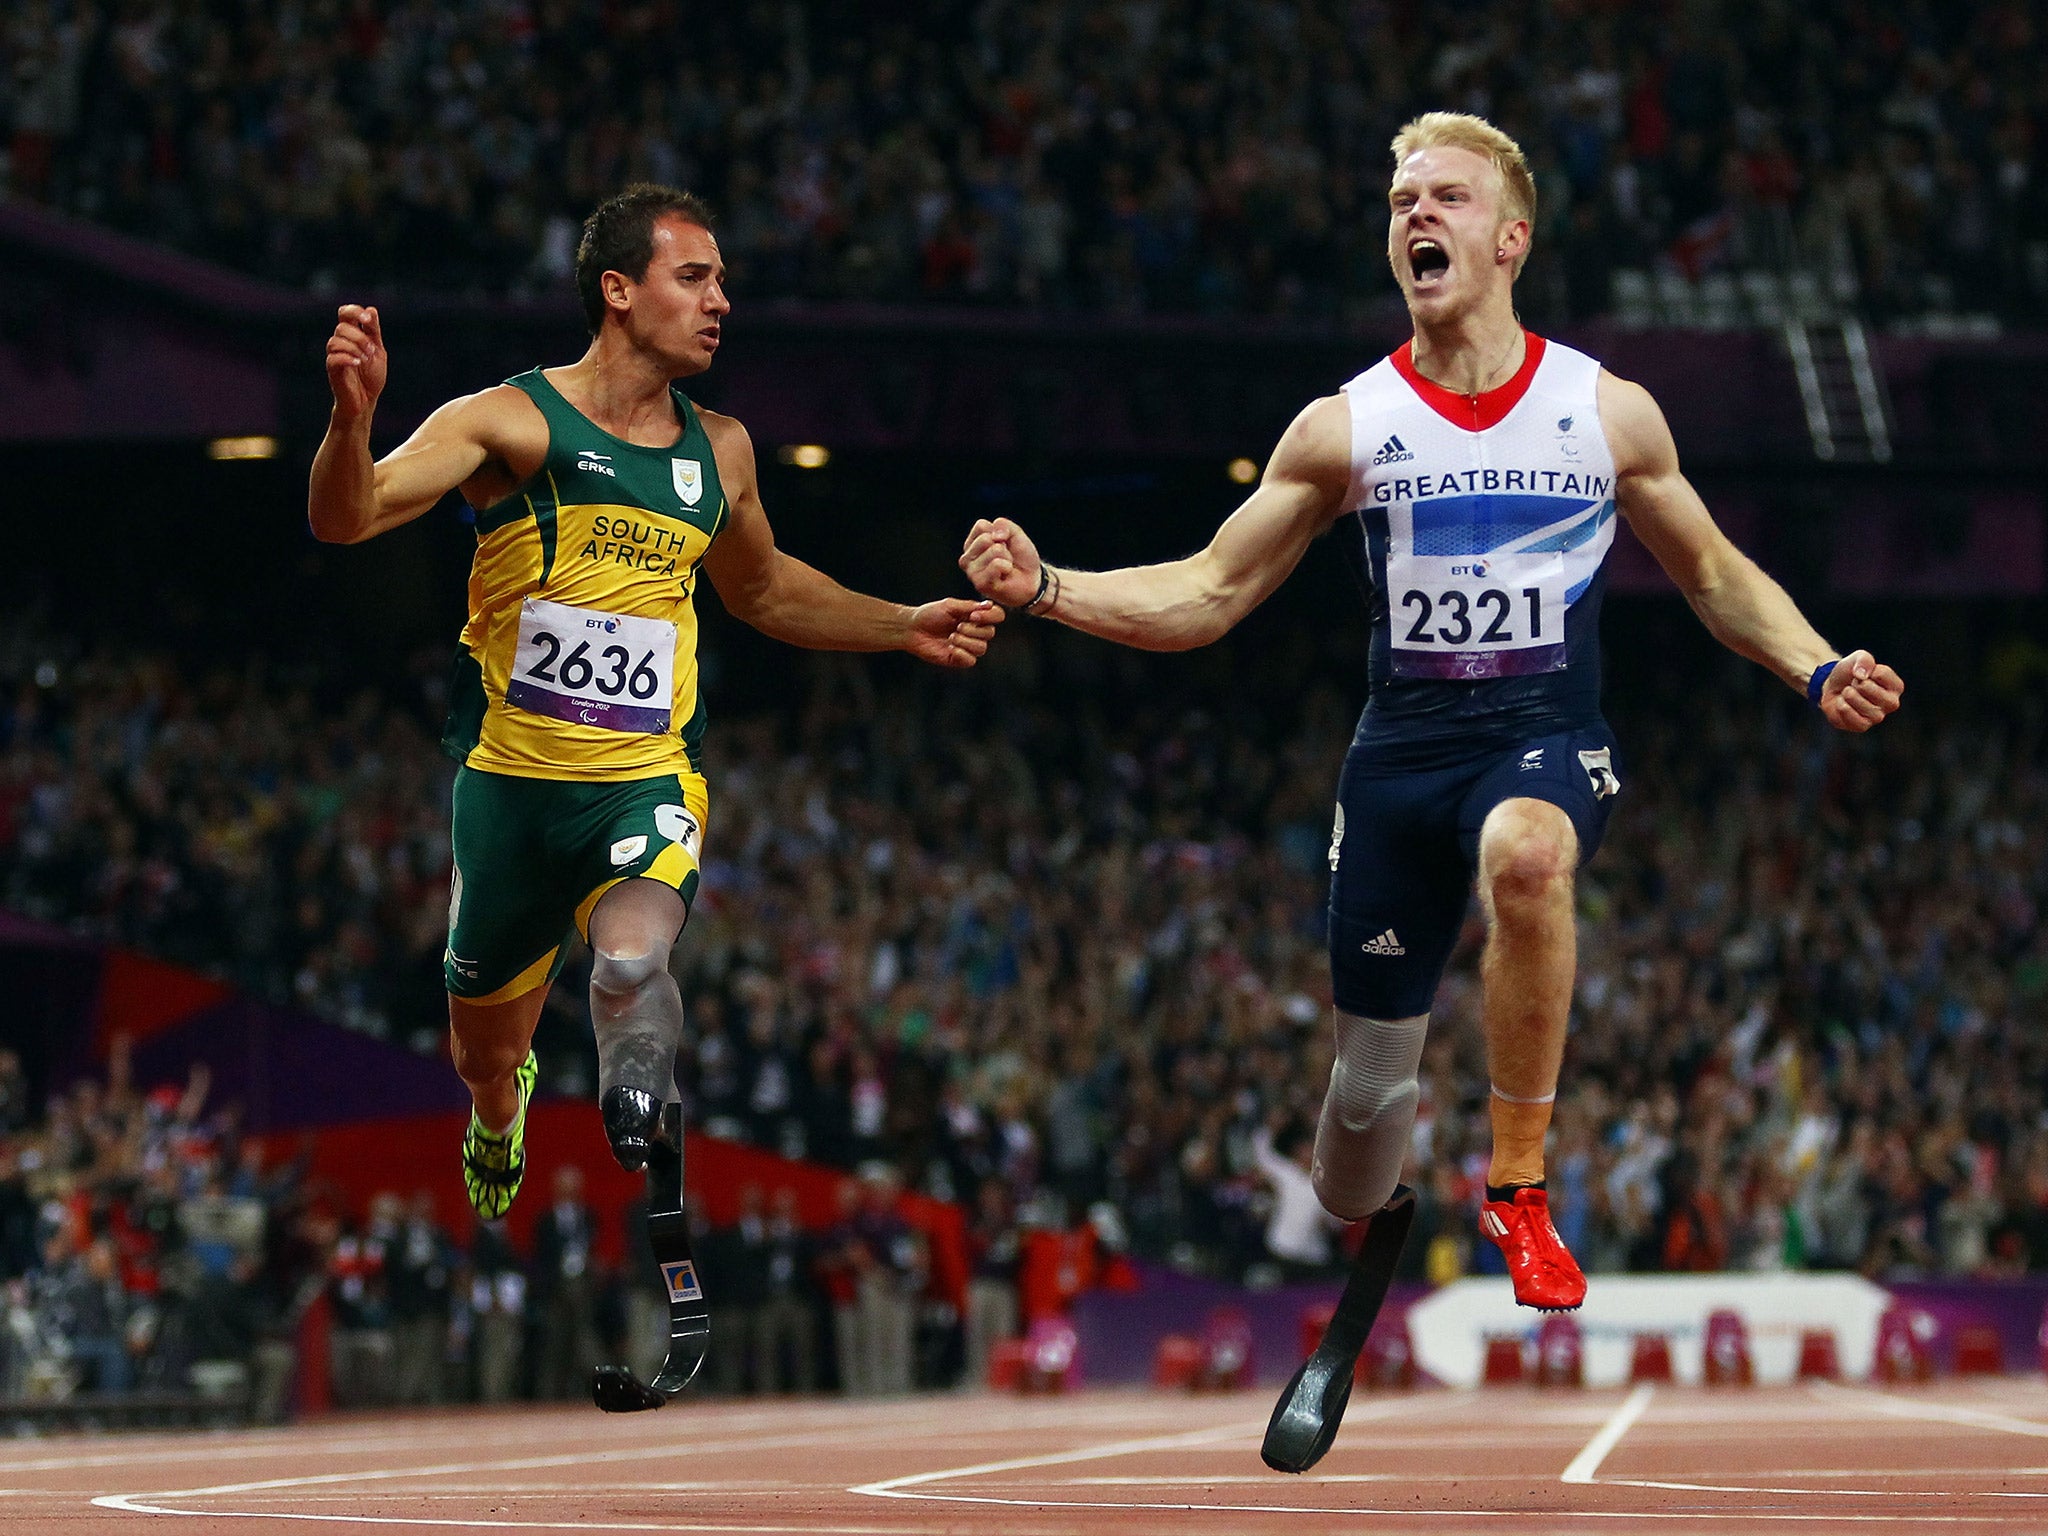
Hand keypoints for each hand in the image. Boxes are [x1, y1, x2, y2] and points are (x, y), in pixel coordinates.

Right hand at [325, 304, 387, 419]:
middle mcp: (340, 343)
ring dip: (355, 348)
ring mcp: (335, 356)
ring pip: (335, 341)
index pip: (345, 313)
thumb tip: (371, 309)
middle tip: (371, 350)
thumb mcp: (378, 352)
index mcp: (352, 336)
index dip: (354, 311)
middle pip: (341, 327)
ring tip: (366, 359)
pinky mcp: (332, 370)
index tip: (367, 320)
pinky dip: (347, 358)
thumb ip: (374, 332)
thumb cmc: (371, 377)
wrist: (366, 402)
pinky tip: (358, 363)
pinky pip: (333, 358)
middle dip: (360, 337)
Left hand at [906, 598, 1002, 668]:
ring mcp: (968, 647)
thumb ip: (970, 606)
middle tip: (956, 626)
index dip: (990, 617)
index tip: (973, 615)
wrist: (912, 629)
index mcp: (975, 617)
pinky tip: (950, 648)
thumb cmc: (929, 614)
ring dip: (966, 641)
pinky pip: (971, 661)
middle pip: (990, 633)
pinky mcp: (959, 660)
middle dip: (973, 630)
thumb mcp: (950, 606)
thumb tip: (989, 605)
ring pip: (982, 648)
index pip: (997, 616)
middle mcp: (975, 632)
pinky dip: (961, 654)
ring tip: (951, 637)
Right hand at [959, 518, 1044, 608]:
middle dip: (1003, 546)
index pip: (980, 526)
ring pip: (994, 550)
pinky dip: (1007, 567)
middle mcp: (967, 558)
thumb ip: (1004, 525)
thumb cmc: (1020, 559)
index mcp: (972, 544)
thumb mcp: (1016, 534)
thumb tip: (994, 535)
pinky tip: (1005, 575)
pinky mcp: (980, 584)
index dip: (999, 532)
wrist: (1032, 581)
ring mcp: (972, 572)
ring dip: (1007, 558)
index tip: (1004, 544)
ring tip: (1006, 567)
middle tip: (1006, 558)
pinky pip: (997, 564)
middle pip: (985, 538)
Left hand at [1818, 649, 1902, 732]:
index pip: (1881, 674)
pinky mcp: (1863, 726)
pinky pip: (1855, 719)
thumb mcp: (1857, 658)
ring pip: (1865, 707)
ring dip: (1849, 696)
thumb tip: (1861, 676)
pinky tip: (1842, 703)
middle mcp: (1891, 703)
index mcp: (1895, 686)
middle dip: (1858, 685)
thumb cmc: (1850, 673)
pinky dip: (1843, 708)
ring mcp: (1878, 716)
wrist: (1832, 688)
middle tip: (1854, 684)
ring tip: (1847, 693)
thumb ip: (1864, 660)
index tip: (1863, 673)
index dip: (1865, 670)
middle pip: (1874, 692)